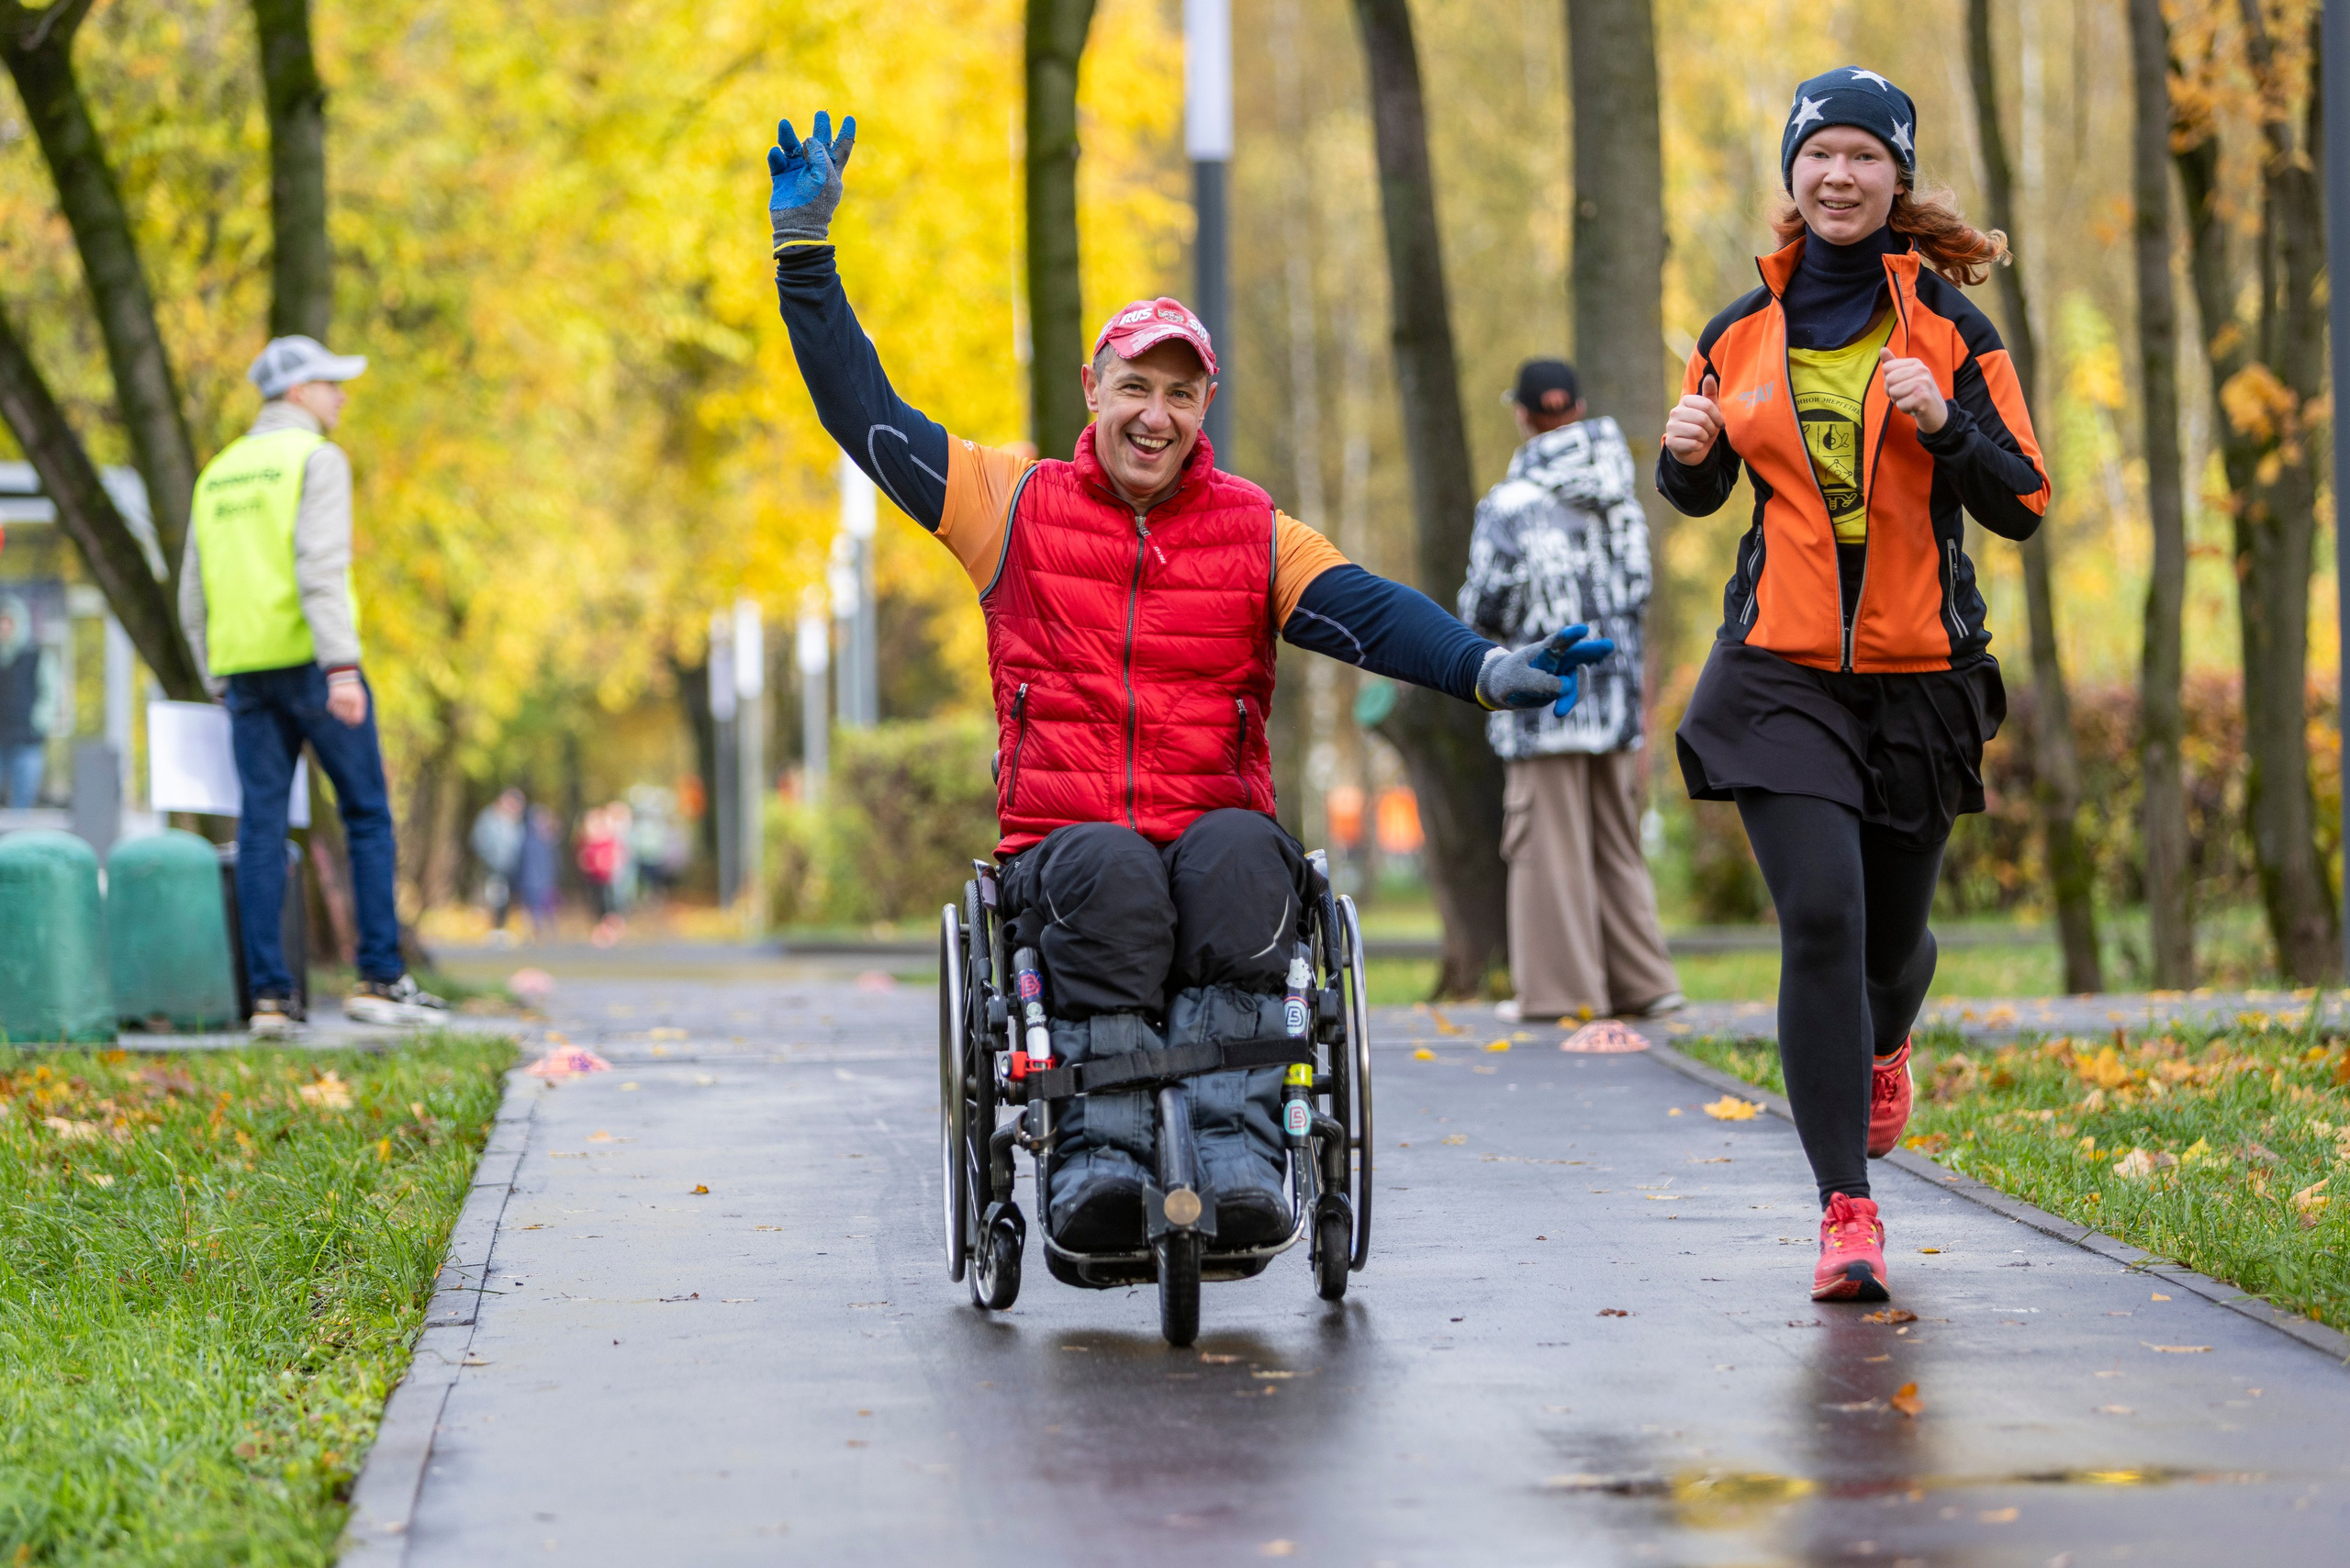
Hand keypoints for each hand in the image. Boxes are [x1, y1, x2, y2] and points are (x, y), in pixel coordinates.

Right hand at [326, 675, 367, 726]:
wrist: (344, 676)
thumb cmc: (353, 689)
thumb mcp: (360, 698)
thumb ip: (359, 709)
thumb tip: (356, 723)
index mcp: (359, 701)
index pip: (357, 718)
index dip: (354, 724)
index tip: (351, 726)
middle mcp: (351, 701)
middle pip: (347, 718)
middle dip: (346, 720)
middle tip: (345, 719)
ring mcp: (342, 699)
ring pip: (338, 715)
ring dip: (339, 714)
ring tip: (341, 707)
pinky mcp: (333, 697)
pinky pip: (331, 709)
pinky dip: (332, 709)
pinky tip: (335, 704)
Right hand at [769, 110, 856, 251]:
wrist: (797, 226)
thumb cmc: (816, 203)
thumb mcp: (823, 176)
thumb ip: (818, 154)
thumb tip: (810, 139)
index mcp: (831, 169)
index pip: (841, 147)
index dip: (846, 132)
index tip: (849, 118)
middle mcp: (815, 168)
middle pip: (818, 143)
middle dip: (821, 128)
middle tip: (821, 114)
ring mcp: (797, 173)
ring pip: (793, 148)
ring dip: (788, 136)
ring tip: (784, 124)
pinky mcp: (781, 179)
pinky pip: (778, 161)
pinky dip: (776, 156)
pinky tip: (776, 152)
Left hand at [1478, 625, 1615, 717]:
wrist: (1502, 689)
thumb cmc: (1507, 678)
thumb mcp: (1516, 681)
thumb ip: (1538, 682)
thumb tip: (1566, 686)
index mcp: (1543, 650)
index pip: (1557, 641)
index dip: (1570, 635)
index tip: (1581, 630)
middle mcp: (1558, 657)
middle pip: (1579, 652)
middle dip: (1594, 650)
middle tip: (1608, 645)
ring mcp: (1564, 670)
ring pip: (1579, 681)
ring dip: (1573, 696)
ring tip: (1558, 712)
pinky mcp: (1566, 685)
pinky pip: (1576, 692)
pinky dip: (1571, 701)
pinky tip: (1559, 711)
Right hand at [1663, 373, 1723, 464]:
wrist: (1692, 448)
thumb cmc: (1703, 426)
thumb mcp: (1710, 410)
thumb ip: (1710, 393)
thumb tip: (1710, 377)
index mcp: (1685, 401)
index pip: (1707, 405)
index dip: (1718, 417)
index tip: (1720, 423)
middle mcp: (1675, 412)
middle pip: (1703, 419)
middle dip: (1712, 428)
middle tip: (1710, 432)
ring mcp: (1670, 427)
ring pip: (1698, 432)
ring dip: (1705, 438)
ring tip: (1703, 437)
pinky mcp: (1670, 442)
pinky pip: (1693, 444)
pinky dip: (1699, 447)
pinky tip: (1695, 445)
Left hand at [1878, 348, 1947, 433]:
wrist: (1936, 413)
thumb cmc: (1916, 395)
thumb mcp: (1904, 377)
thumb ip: (1893, 364)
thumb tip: (1882, 349)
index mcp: (1916, 363)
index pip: (1886, 368)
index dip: (1889, 381)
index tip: (1902, 385)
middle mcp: (1921, 370)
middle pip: (1888, 380)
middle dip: (1892, 392)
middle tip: (1906, 395)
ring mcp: (1924, 383)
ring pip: (1893, 393)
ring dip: (1899, 401)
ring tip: (1911, 401)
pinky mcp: (1924, 398)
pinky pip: (1900, 404)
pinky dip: (1904, 409)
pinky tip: (1915, 408)